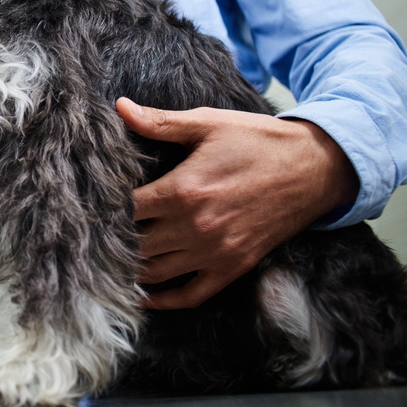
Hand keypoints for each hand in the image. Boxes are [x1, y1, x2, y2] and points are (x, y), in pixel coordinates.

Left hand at [114, 97, 357, 309]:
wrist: (315, 168)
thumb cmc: (258, 141)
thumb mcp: (208, 124)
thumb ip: (160, 122)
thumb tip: (119, 106)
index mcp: (183, 190)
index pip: (126, 210)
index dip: (104, 208)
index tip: (90, 205)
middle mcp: (195, 227)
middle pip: (135, 244)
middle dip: (111, 240)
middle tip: (91, 236)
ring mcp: (215, 252)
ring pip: (155, 272)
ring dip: (130, 269)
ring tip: (107, 262)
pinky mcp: (233, 267)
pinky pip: (191, 294)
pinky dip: (164, 299)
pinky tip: (144, 296)